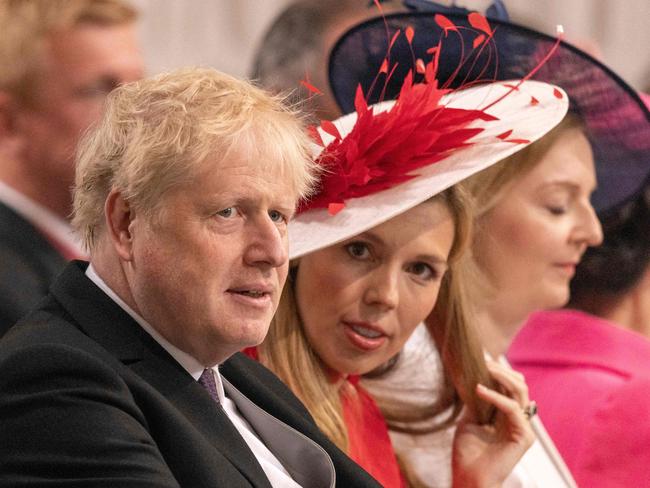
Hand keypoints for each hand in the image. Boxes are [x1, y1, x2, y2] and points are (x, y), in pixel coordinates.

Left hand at [451, 360, 534, 487]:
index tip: (480, 357)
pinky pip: (513, 408)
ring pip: (520, 391)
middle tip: (483, 361)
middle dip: (501, 369)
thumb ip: (476, 400)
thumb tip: (472, 376)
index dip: (498, 370)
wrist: (469, 478)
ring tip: (484, 369)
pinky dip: (495, 396)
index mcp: (507, 414)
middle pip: (519, 383)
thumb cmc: (467, 453)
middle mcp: (518, 419)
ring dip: (501, 376)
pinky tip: (479, 389)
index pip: (509, 385)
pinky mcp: (524, 437)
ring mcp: (523, 427)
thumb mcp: (469, 419)